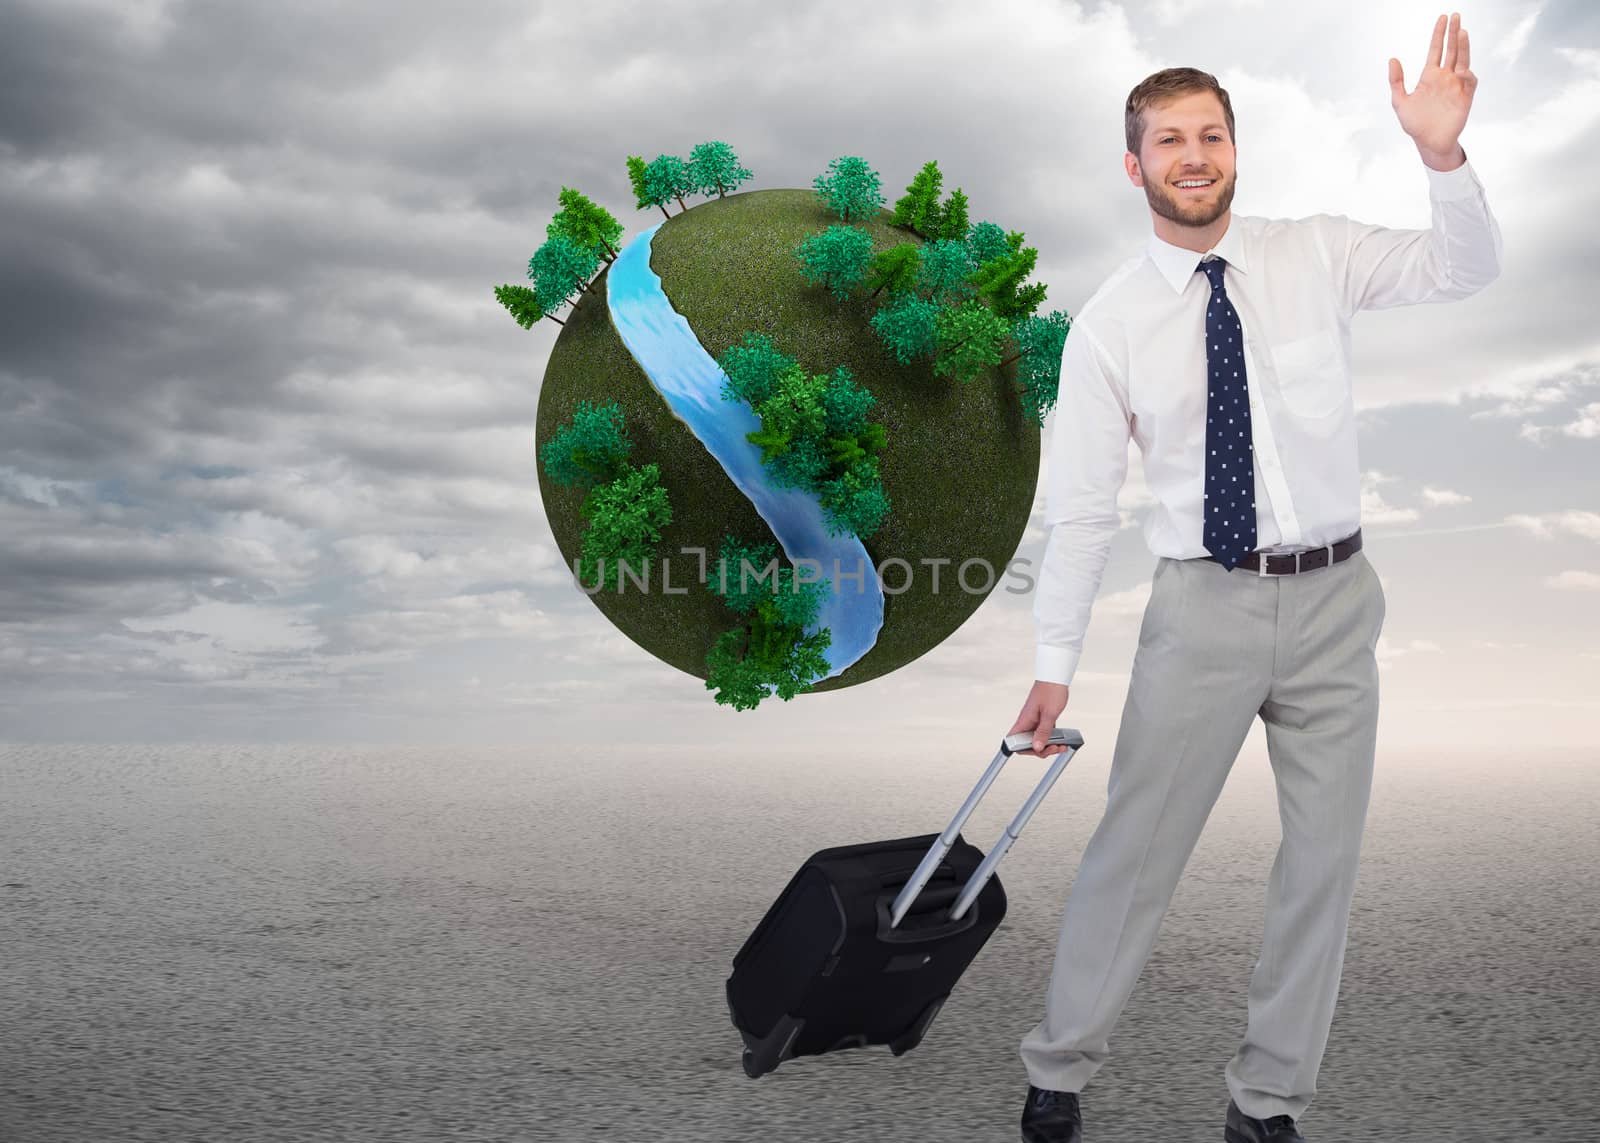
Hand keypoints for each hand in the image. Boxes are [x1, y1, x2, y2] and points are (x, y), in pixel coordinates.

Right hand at [1008, 681, 1070, 757]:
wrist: (1055, 677)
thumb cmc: (1051, 690)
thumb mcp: (1049, 714)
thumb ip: (1043, 732)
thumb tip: (1037, 747)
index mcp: (1024, 720)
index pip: (1015, 742)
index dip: (1024, 750)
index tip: (1037, 751)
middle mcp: (1027, 721)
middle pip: (1028, 744)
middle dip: (1042, 749)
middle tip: (1055, 748)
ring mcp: (1034, 720)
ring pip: (1037, 739)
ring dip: (1048, 744)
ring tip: (1061, 745)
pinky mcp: (1041, 718)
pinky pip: (1043, 732)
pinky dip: (1052, 737)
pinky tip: (1061, 739)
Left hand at [1389, 13, 1476, 163]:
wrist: (1428, 142)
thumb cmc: (1415, 123)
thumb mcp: (1399, 102)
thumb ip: (1396, 81)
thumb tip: (1392, 59)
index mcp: (1430, 76)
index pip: (1436, 49)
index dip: (1439, 34)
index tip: (1442, 18)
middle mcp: (1445, 77)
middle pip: (1451, 50)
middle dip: (1454, 33)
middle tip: (1456, 15)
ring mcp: (1456, 85)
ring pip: (1462, 60)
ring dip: (1463, 46)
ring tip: (1463, 31)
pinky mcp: (1465, 97)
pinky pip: (1470, 81)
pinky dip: (1467, 73)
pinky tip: (1461, 70)